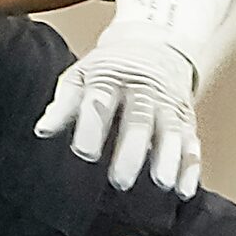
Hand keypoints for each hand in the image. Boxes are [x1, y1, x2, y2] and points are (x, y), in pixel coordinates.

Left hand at [33, 18, 201, 196]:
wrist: (155, 45)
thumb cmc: (108, 69)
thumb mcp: (81, 76)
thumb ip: (64, 104)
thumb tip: (43, 130)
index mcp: (111, 78)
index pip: (101, 101)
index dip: (92, 127)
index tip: (84, 153)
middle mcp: (144, 91)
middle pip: (140, 119)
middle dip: (132, 149)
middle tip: (120, 180)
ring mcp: (168, 105)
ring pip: (171, 132)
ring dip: (168, 158)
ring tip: (161, 183)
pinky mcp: (186, 119)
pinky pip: (192, 143)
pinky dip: (189, 167)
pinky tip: (183, 190)